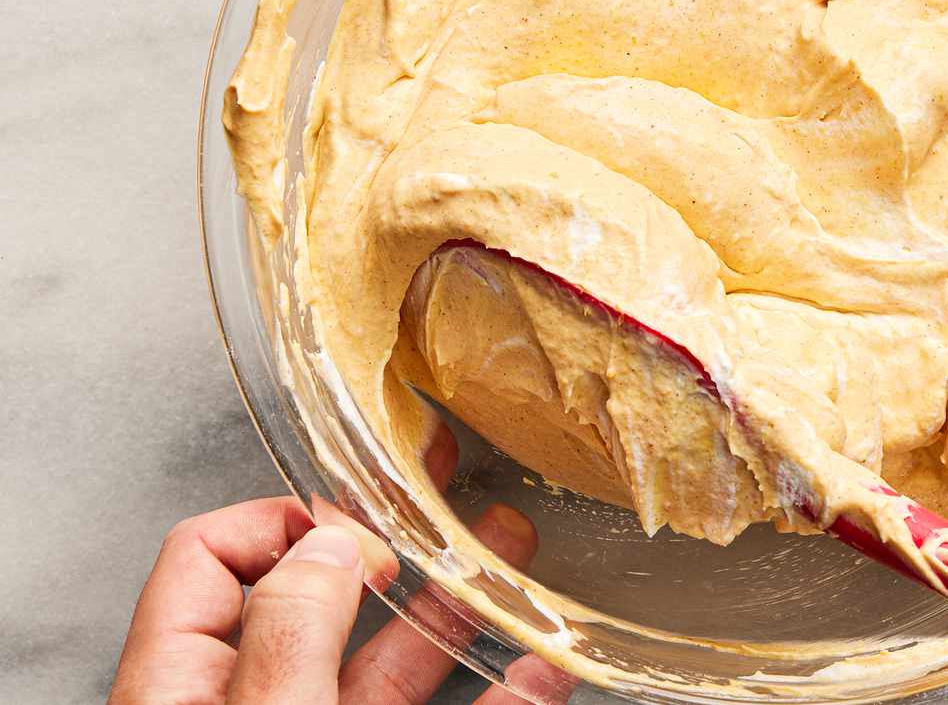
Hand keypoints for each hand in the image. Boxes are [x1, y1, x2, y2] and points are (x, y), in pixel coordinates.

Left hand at [110, 427, 576, 703]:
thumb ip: (294, 628)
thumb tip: (333, 540)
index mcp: (186, 686)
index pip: (211, 556)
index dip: (287, 519)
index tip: (362, 518)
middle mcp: (255, 701)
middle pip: (322, 591)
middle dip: (400, 532)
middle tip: (452, 481)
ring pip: (394, 655)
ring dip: (464, 600)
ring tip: (514, 549)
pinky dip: (504, 689)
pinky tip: (545, 665)